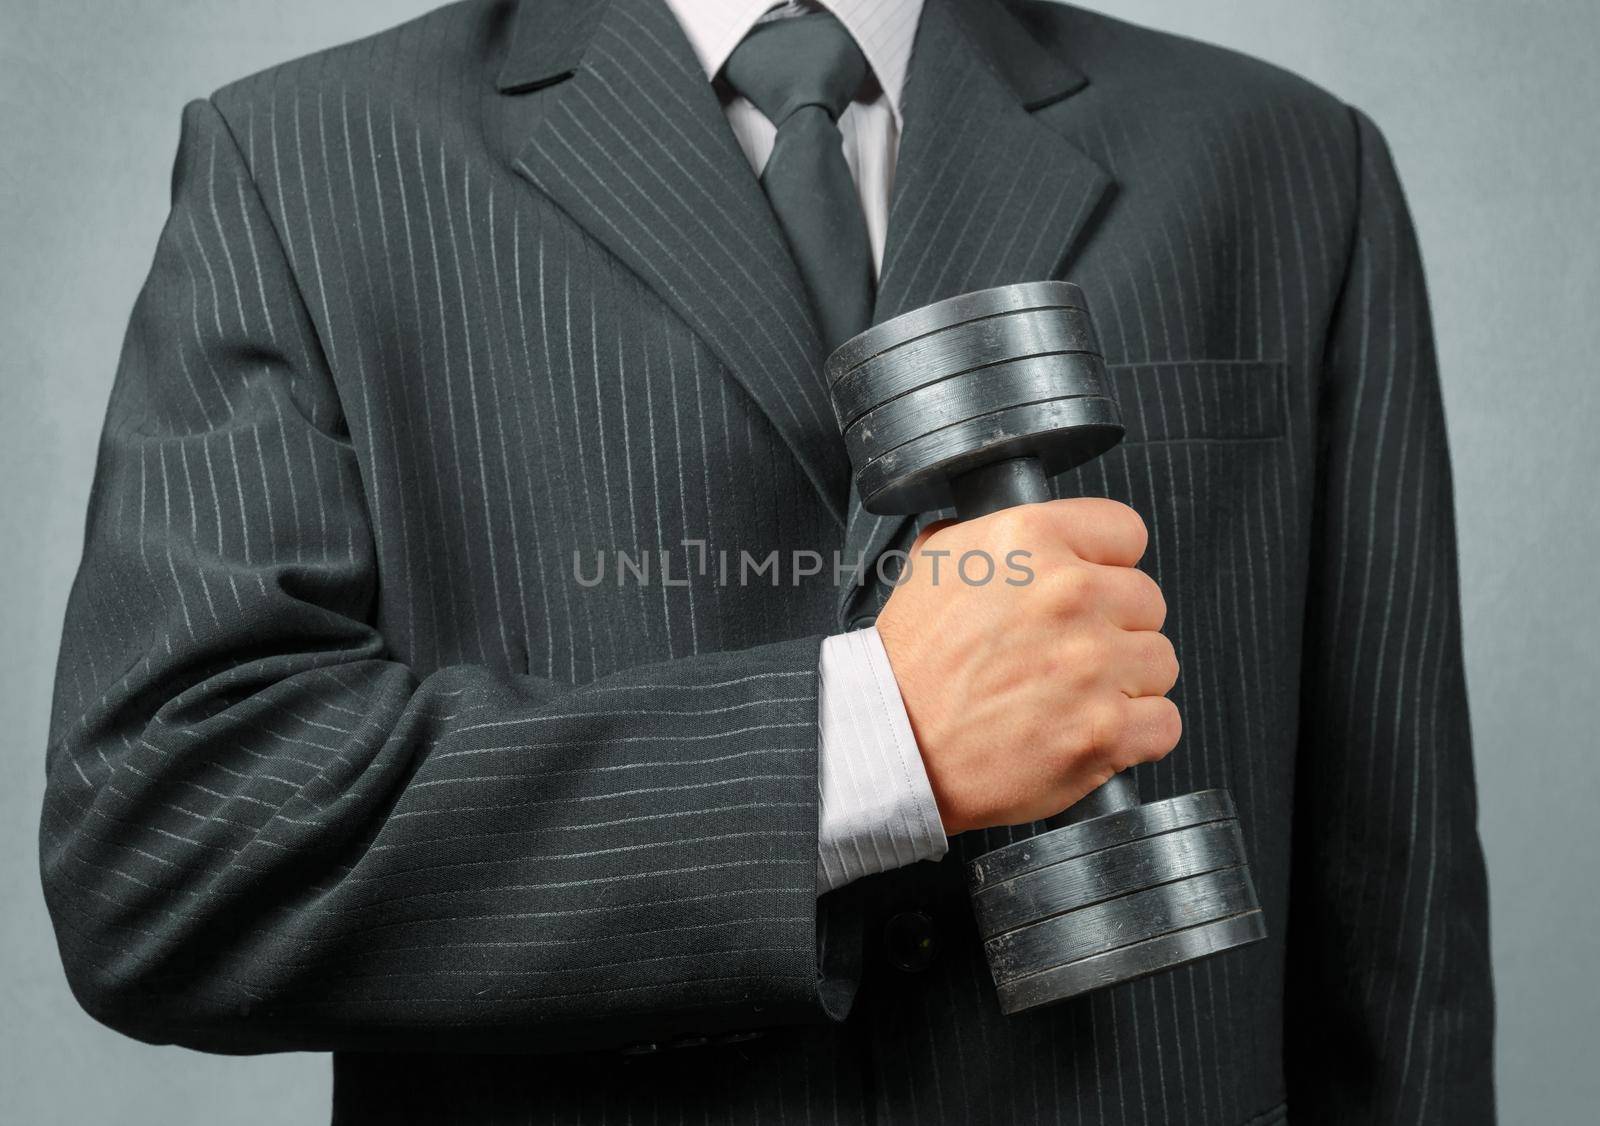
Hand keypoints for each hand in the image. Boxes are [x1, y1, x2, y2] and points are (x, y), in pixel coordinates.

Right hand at [876, 499, 1179, 834]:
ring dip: (1127, 681)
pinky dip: (1135, 733)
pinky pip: (1163, 722)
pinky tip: (1088, 729)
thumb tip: (1039, 533)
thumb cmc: (909, 662)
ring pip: (1160, 661)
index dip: (1105, 564)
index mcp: (1028, 539)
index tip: (1087, 588)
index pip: (1126, 532)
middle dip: (1114, 627)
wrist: (889, 743)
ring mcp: (1091, 664)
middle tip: (1066, 652)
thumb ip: (997, 534)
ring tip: (1072, 694)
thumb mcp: (936, 561)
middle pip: (1148, 600)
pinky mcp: (1104, 730)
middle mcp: (1066, 594)